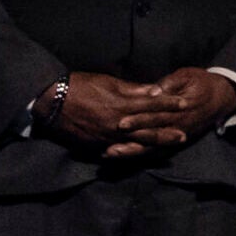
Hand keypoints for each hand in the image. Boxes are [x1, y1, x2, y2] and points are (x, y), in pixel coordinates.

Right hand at [47, 72, 183, 158]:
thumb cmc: (78, 86)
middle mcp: (119, 124)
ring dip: (154, 144)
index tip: (184, 103)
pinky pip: (118, 150)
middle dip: (167, 131)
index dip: (170, 104)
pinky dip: (129, 152)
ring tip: (168, 147)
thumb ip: (132, 89)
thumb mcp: (106, 81)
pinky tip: (138, 154)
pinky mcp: (96, 145)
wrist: (51, 101)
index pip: (153, 104)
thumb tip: (154, 90)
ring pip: (137, 143)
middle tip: (184, 135)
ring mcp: (109, 137)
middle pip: (149, 129)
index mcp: (123, 106)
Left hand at [114, 68, 235, 151]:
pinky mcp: (177, 140)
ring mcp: (177, 136)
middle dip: (130, 142)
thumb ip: (170, 83)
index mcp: (179, 110)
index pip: (156, 116)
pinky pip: (159, 151)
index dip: (139, 121)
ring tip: (110, 154)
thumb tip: (153, 92)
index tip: (121, 124)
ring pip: (153, 147)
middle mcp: (178, 126)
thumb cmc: (201, 83)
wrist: (223, 97)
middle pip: (151, 136)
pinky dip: (142, 154)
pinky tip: (123, 156)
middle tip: (109, 147)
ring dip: (132, 152)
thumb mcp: (187, 76)